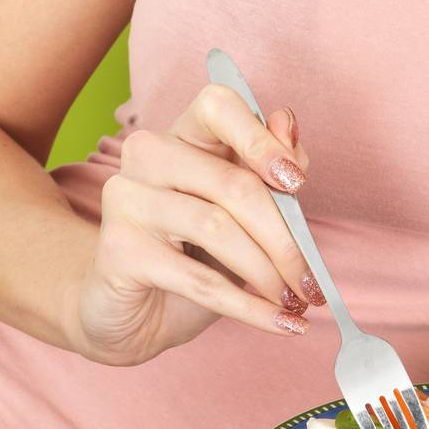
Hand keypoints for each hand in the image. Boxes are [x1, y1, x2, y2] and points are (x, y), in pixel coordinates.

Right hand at [71, 84, 322, 365]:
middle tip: (311, 279)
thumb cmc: (193, 254)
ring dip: (268, 274)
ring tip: (296, 302)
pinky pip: (198, 280)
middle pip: (233, 183)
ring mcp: (126, 200)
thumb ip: (271, 169)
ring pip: (218, 230)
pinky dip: (248, 307)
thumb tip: (289, 123)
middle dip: (284, 238)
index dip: (261, 139)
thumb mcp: (241, 213)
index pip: (218, 106)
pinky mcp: (118, 250)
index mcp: (182, 134)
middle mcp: (147, 156)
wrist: (130, 313)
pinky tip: (279, 323)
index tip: (297, 183)